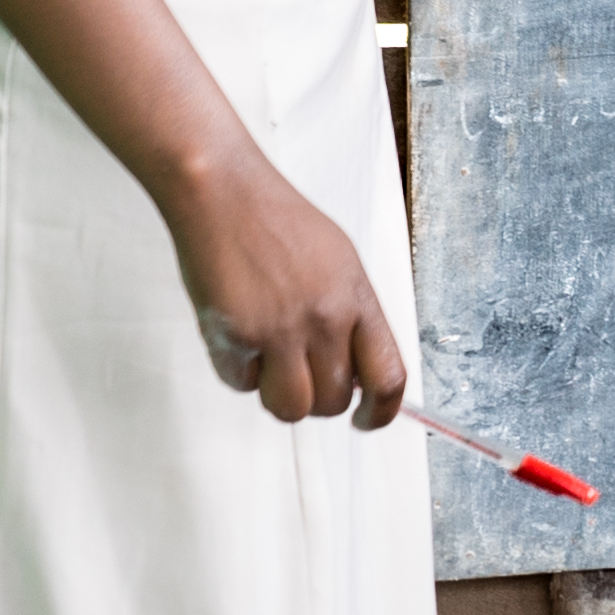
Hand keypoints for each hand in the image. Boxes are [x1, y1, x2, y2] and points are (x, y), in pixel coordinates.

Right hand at [165, 157, 409, 427]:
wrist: (225, 195)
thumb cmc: (278, 223)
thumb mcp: (339, 262)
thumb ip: (352, 315)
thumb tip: (359, 373)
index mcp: (358, 298)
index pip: (389, 376)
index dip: (381, 412)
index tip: (367, 420)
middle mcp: (326, 317)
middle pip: (334, 402)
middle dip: (317, 399)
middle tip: (299, 371)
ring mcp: (280, 329)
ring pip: (290, 408)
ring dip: (277, 394)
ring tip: (267, 357)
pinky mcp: (236, 335)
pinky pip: (241, 385)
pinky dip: (238, 370)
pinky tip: (238, 332)